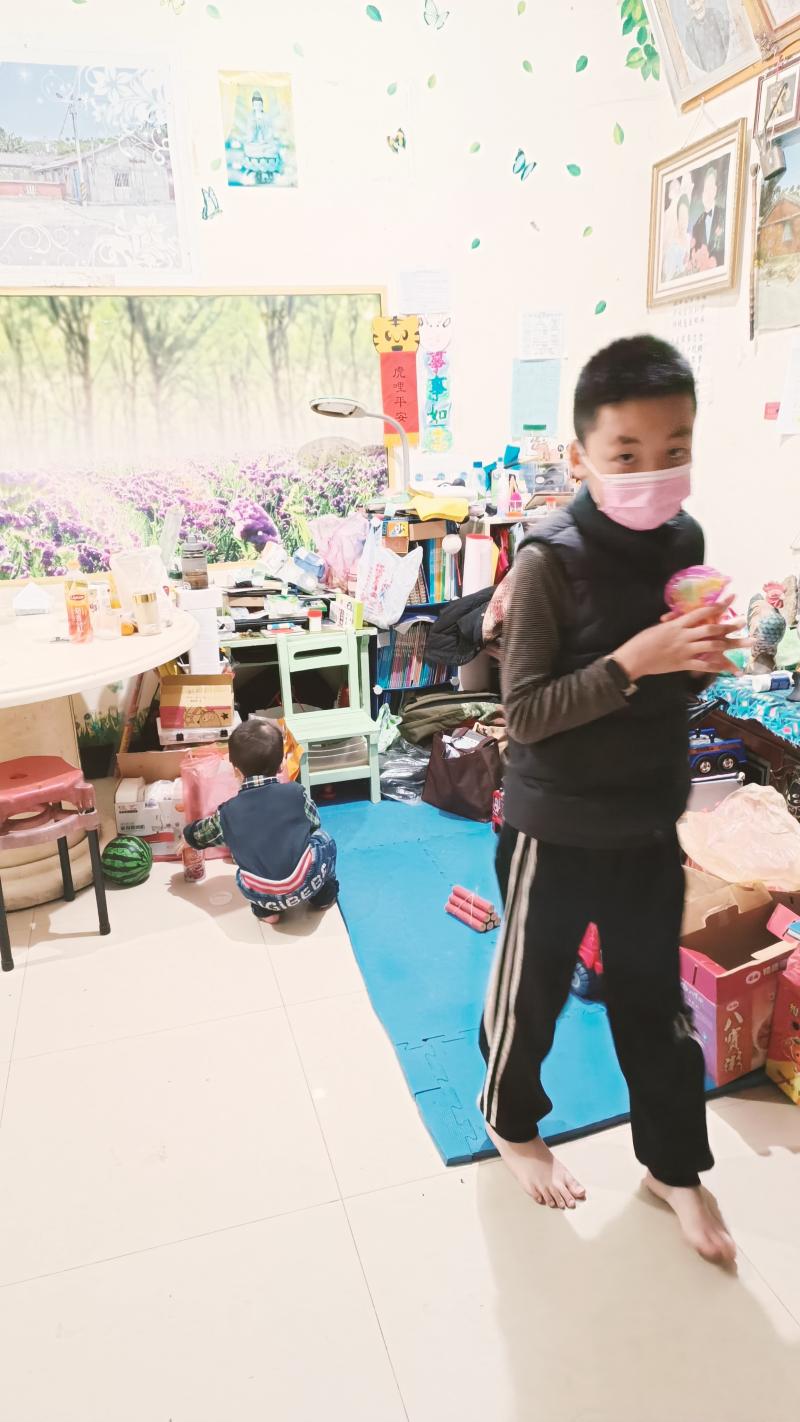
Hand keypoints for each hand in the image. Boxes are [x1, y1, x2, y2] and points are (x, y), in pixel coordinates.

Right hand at [614, 601, 746, 680]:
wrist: (634, 658)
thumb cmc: (643, 640)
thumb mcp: (659, 627)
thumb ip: (673, 622)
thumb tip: (681, 617)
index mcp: (678, 624)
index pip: (702, 612)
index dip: (718, 606)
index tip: (730, 599)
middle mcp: (684, 635)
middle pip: (711, 629)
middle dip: (729, 625)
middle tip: (744, 621)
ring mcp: (685, 650)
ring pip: (712, 646)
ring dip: (730, 644)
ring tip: (746, 643)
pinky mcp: (683, 664)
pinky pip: (704, 665)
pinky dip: (718, 666)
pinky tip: (729, 667)